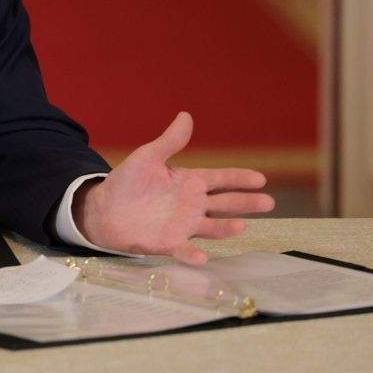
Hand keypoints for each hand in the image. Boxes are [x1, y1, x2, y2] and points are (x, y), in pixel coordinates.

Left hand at [73, 112, 274, 265]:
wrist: (104, 208)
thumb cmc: (128, 182)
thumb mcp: (148, 157)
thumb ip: (170, 141)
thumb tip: (186, 115)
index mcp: (190, 182)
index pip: (221, 179)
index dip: (240, 179)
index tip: (261, 179)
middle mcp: (192, 205)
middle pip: (225, 204)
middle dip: (246, 203)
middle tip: (268, 202)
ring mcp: (183, 225)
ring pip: (211, 227)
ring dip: (226, 228)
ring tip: (241, 226)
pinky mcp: (168, 243)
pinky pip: (183, 249)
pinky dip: (193, 254)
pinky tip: (203, 256)